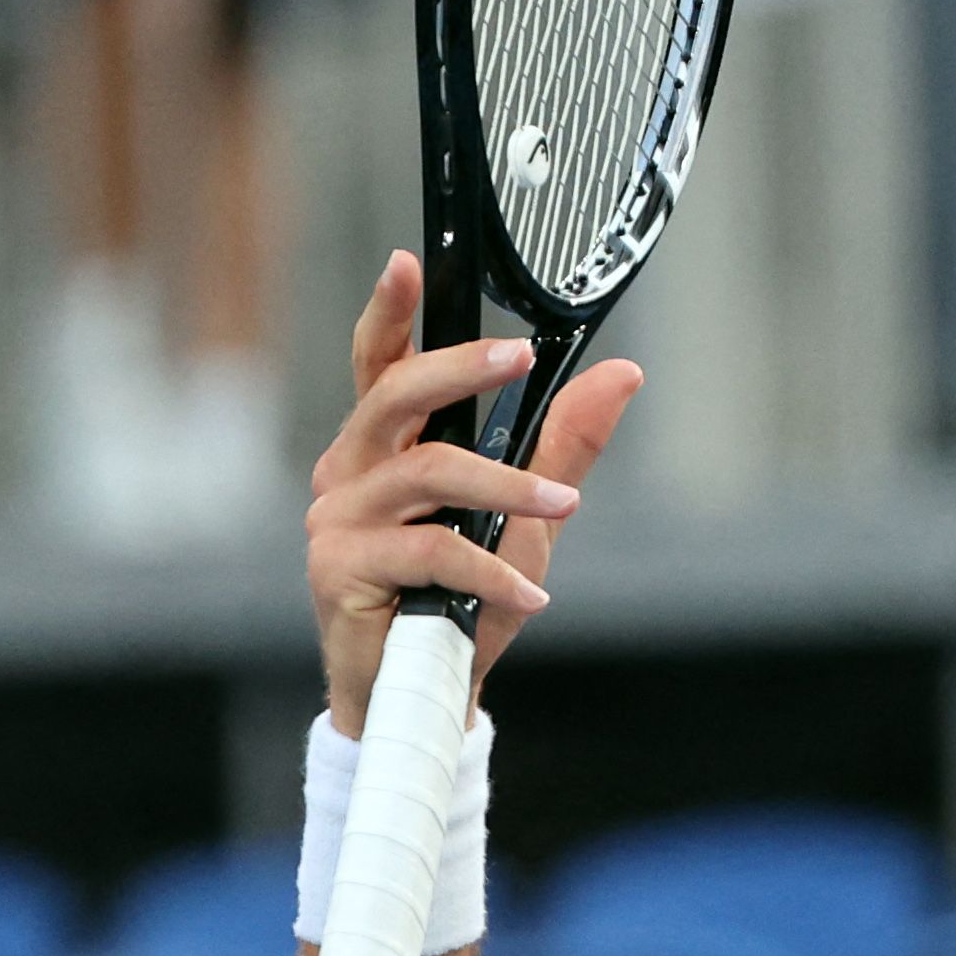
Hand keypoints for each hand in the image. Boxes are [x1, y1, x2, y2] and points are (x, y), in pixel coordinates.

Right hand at [309, 251, 642, 733]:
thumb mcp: (526, 515)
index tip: (407, 262)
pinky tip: (528, 594)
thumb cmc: (463, 601)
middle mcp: (347, 472)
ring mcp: (336, 519)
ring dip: (505, 488)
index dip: (388, 314)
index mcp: (381, 449)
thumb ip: (562, 445)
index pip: (379, 367)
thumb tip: (619, 376)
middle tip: (519, 356)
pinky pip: (431, 550)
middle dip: (461, 367)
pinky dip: (489, 570)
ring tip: (561, 507)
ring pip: (429, 473)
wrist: (427, 694)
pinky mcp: (340, 568)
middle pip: (398, 396)